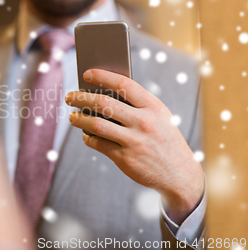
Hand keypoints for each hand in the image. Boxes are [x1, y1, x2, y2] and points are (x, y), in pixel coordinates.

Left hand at [65, 69, 203, 224]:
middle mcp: (144, 122)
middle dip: (81, 98)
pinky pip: (98, 143)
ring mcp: (134, 141)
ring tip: (72, 116)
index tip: (86, 73)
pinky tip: (85, 134)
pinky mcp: (125, 158)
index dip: (103, 76)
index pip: (124, 84)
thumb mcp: (159, 118)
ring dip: (79, 119)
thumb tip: (100, 94)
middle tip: (69, 97)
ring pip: (96, 124)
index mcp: (154, 107)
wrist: (180, 175)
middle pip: (104, 104)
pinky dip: (87, 137)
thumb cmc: (163, 139)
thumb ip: (136, 105)